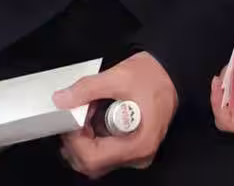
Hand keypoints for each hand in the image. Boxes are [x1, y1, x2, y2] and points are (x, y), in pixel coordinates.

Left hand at [53, 52, 177, 179]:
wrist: (171, 70)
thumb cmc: (152, 75)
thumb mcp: (119, 76)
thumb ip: (87, 88)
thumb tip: (61, 100)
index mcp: (138, 144)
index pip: (93, 158)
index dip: (74, 141)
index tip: (69, 121)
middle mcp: (139, 156)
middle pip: (93, 164)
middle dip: (77, 141)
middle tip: (77, 115)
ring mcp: (137, 154)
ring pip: (98, 160)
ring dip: (84, 139)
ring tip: (88, 112)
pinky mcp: (134, 147)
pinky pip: (106, 152)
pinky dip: (94, 137)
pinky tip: (96, 116)